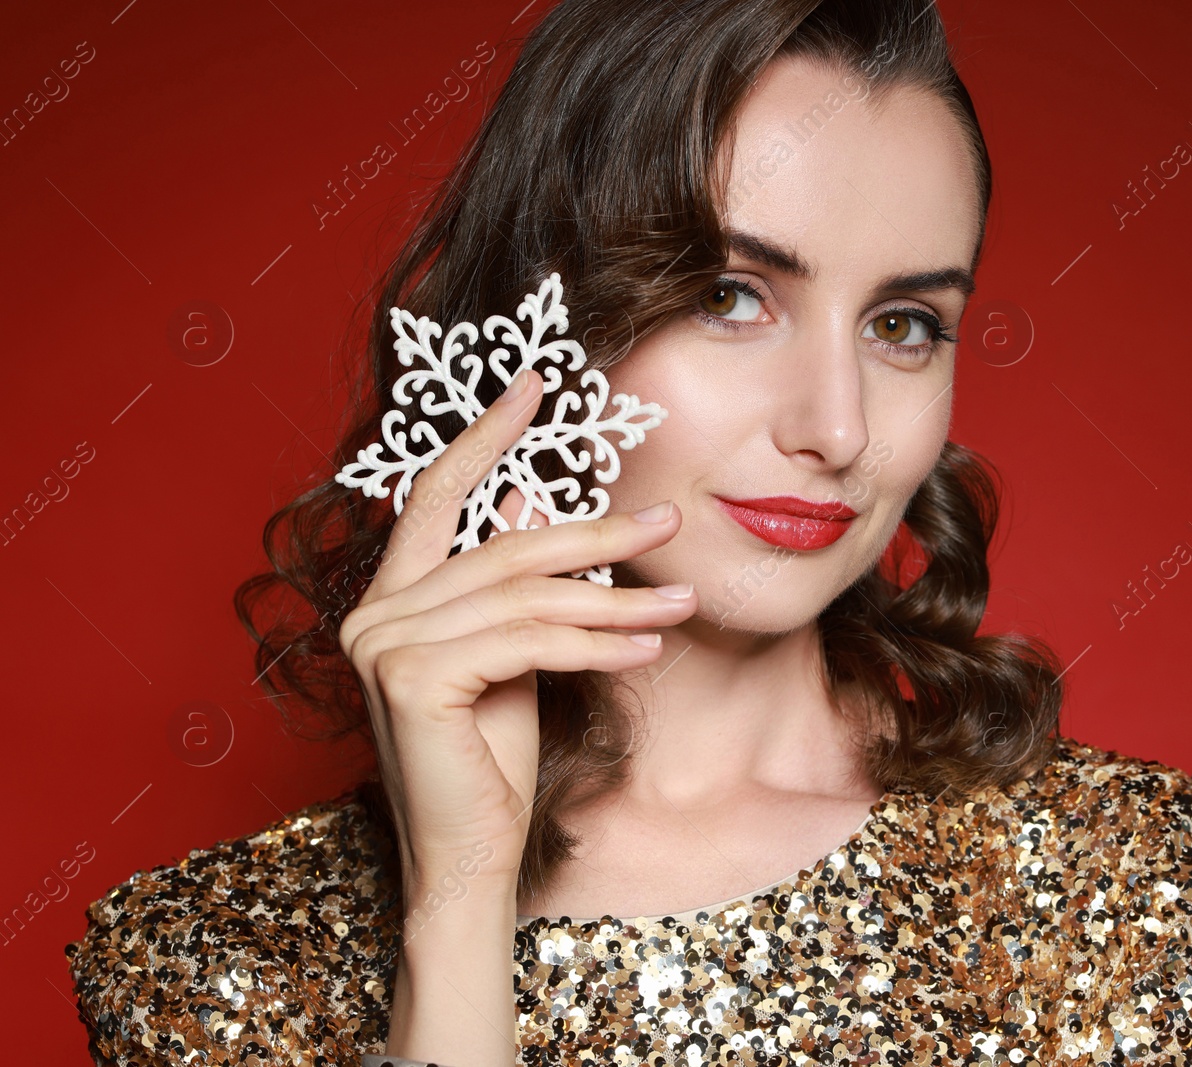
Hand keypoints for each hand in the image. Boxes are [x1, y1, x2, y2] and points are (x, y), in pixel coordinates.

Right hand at [337, 367, 698, 897]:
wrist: (470, 858)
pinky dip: (596, 638)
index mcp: (389, 599)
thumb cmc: (491, 760)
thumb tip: (526, 498)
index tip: (536, 384)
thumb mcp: (510, 654)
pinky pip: (528, 640)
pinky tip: (648, 642)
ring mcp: (384, 646)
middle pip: (504, 548)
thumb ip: (508, 580)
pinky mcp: (413, 680)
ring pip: (527, 597)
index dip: (485, 435)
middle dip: (595, 534)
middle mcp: (374, 614)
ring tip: (682, 599)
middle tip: (667, 519)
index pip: (435, 496)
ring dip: (616, 595)